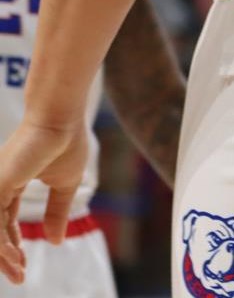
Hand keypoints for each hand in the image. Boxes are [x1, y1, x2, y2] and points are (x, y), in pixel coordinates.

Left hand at [0, 119, 91, 283]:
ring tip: (17, 270)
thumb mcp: (66, 185)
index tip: (22, 263)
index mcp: (11, 185)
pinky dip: (2, 242)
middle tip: (17, 276)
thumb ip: (58, 211)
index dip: (12, 244)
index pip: (4, 222)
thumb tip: (57, 240)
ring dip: (2, 254)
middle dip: (5, 256)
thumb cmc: (66, 143)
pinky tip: (13, 255)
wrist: (62, 120)